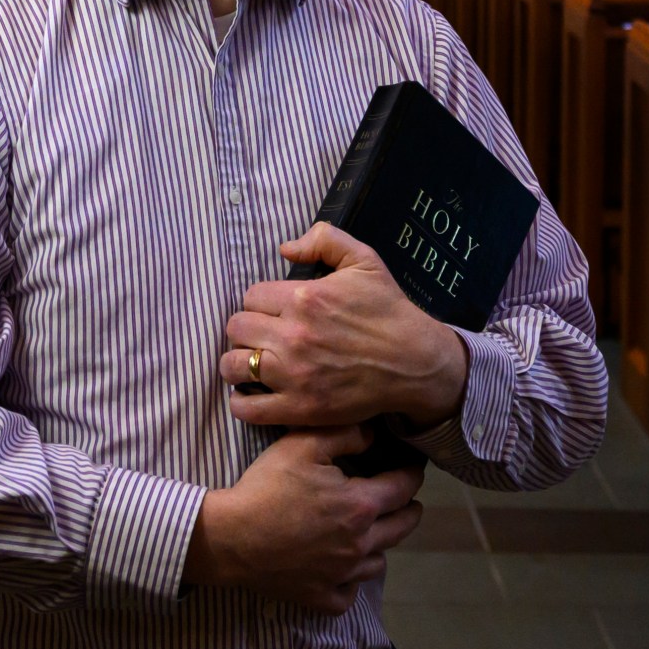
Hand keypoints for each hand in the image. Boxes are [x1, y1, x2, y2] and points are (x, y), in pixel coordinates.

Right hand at [183, 426, 425, 613]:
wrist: (229, 538)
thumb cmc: (266, 487)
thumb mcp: (302, 444)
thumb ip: (345, 434)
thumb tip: (373, 436)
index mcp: (360, 506)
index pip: (404, 487)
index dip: (412, 473)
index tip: (413, 467)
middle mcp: (360, 544)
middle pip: (403, 527)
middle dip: (409, 509)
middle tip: (405, 499)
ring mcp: (342, 575)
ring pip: (379, 562)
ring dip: (381, 545)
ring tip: (371, 533)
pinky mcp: (322, 597)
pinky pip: (350, 593)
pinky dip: (351, 581)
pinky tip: (343, 569)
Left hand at [219, 223, 468, 429]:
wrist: (415, 362)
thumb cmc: (388, 310)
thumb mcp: (363, 260)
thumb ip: (324, 239)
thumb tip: (285, 249)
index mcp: (304, 298)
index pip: (250, 296)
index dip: (260, 303)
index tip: (274, 311)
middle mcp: (293, 336)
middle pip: (236, 329)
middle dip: (247, 330)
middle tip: (264, 336)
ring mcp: (293, 376)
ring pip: (233, 366)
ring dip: (238, 363)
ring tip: (254, 363)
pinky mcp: (299, 408)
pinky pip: (247, 407)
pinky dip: (242, 401)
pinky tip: (253, 392)